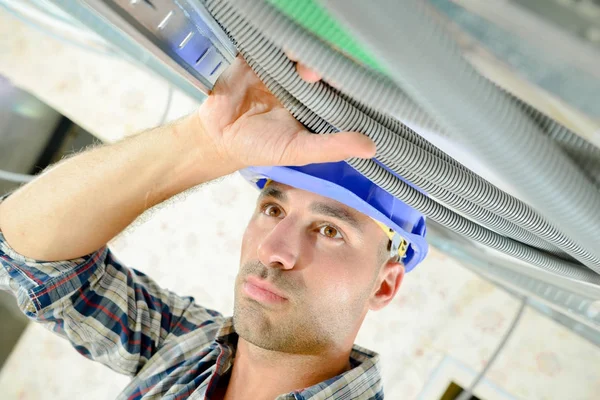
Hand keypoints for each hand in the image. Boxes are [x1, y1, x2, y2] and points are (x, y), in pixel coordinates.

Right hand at [194, 56, 375, 172]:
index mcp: (320, 101)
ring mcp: (284, 65)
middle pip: (327, 61)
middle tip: (326, 78)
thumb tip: (371, 148)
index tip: (359, 87)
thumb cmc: (260, 146)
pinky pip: (276, 42)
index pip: (345, 84)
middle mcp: (305, 80)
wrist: (218, 137)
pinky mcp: (261, 54)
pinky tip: (288, 55)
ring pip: (305, 49)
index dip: (354, 82)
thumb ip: (332, 147)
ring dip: (310, 55)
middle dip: (332, 66)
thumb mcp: (298, 150)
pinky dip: (284, 44)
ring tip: (307, 73)